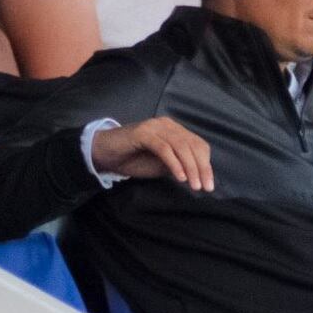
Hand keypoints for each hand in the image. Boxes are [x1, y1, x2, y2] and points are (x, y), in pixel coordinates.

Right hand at [90, 118, 213, 190]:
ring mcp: (155, 127)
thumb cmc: (133, 160)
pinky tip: (179, 178)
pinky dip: (173, 163)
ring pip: (181, 146)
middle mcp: (167, 125)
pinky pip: (164, 148)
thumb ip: (178, 165)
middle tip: (205, 188)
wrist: (103, 154)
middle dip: (201, 168)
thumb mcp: (161, 166)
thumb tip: (198, 175)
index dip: (206, 164)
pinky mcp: (143, 133)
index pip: (198, 145)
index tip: (208, 184)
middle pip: (193, 145)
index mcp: (175, 130)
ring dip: (190, 167)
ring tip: (194, 185)